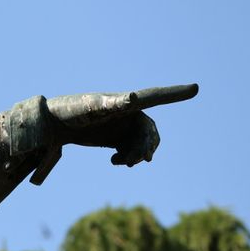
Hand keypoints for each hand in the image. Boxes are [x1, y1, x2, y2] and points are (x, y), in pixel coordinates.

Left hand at [46, 84, 197, 167]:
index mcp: (126, 101)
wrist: (52, 124)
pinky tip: (115, 162)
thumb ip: (111, 103)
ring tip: (123, 163)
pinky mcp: (113, 137)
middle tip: (138, 161)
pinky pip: (130, 149)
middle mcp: (127, 112)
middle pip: (149, 130)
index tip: (196, 88)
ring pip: (141, 142)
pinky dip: (127, 157)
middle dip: (147, 145)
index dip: (175, 93)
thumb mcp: (91, 107)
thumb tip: (130, 97)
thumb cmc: (71, 111)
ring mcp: (121, 125)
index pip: (155, 96)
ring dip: (137, 154)